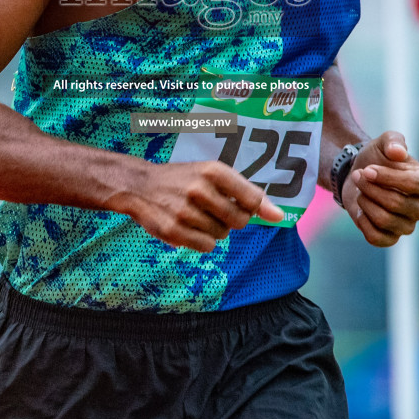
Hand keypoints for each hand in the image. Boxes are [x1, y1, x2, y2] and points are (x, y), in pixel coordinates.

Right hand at [123, 160, 284, 252]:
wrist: (139, 186)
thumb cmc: (182, 179)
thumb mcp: (211, 174)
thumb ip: (245, 193)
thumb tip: (279, 216)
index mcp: (212, 171)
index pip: (251, 197)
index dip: (261, 209)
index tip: (272, 215)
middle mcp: (200, 189)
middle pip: (240, 221)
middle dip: (233, 220)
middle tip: (216, 211)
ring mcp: (185, 211)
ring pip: (222, 235)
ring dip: (214, 230)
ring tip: (197, 216)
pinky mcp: (173, 230)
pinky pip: (206, 246)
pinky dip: (202, 241)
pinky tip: (190, 228)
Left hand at [342, 132, 418, 247]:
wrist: (360, 175)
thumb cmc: (378, 158)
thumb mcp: (385, 141)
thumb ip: (393, 141)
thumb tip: (398, 152)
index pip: (414, 185)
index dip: (387, 177)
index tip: (367, 169)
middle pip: (396, 203)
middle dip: (370, 188)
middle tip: (358, 176)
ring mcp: (408, 226)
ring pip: (383, 219)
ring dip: (365, 201)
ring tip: (361, 190)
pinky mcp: (391, 238)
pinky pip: (375, 237)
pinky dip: (362, 220)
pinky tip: (361, 208)